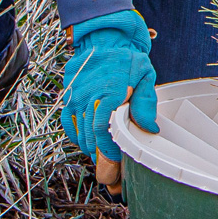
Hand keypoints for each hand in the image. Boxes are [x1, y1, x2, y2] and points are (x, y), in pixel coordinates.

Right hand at [60, 9, 156, 190]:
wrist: (104, 37)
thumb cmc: (127, 59)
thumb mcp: (145, 75)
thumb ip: (145, 103)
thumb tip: (149, 129)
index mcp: (109, 91)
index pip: (103, 131)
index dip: (109, 154)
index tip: (116, 170)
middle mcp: (88, 95)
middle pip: (91, 138)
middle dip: (101, 162)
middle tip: (113, 181)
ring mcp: (75, 96)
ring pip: (80, 134)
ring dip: (92, 151)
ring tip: (105, 165)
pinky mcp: (68, 96)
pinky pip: (69, 123)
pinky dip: (79, 137)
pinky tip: (90, 145)